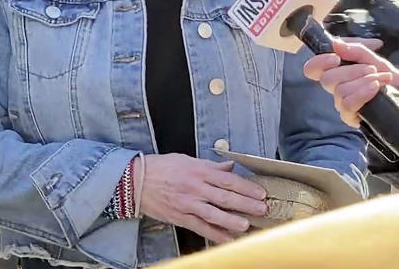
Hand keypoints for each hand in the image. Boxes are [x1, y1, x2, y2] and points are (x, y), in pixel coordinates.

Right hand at [135, 154, 267, 243]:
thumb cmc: (161, 168)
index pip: (228, 179)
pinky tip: (228, 239)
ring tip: (246, 225)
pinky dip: (216, 235)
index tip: (260, 192)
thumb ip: (210, 165)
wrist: (136, 181)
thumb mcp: (186, 160)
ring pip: (214, 214)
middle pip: (225, 197)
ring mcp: (188, 204)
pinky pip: (201, 228)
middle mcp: (195, 188)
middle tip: (262, 208)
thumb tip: (229, 166)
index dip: (246, 187)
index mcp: (198, 171)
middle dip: (246, 203)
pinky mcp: (181, 217)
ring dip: (232, 220)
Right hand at [304, 39, 398, 127]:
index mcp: (336, 71)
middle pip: (326, 79)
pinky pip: (347, 105)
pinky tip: (375, 88)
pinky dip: (362, 94)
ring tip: (382, 78)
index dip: (318, 62)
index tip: (336, 57)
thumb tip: (336, 44)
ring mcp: (342, 103)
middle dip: (352, 71)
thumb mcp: (376, 59)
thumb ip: (356, 50)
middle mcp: (335, 88)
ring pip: (340, 91)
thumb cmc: (389, 78)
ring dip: (363, 81)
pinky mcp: (351, 118)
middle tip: (372, 68)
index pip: (312, 69)